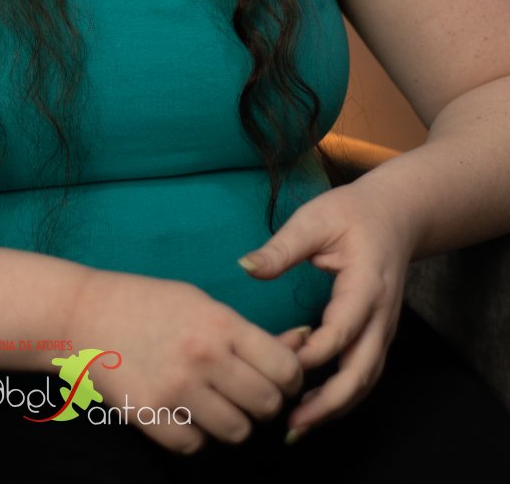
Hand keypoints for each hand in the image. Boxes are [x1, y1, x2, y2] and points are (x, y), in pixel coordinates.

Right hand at [66, 267, 308, 453]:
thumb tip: (301, 346)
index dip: (289, 380)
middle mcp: (203, 356)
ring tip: (214, 402)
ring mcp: (176, 388)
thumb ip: (247, 332)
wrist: (86, 313)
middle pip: (266, 406)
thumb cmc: (149, 303)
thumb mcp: (202, 303)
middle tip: (246, 393)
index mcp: (220, 323)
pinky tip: (184, 411)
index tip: (277, 379)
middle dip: (262, 404)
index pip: (285, 370)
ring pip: (236, 432)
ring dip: (231, 422)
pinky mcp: (150, 415)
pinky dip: (195, 434)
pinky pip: (195, 445)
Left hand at [237, 174, 415, 439]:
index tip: (279, 363)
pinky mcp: (378, 335)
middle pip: (362, 371)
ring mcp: (383, 328)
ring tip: (297, 425)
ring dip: (335, 406)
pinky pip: (364, 373)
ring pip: (366, 380)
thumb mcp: (314, 220)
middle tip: (290, 422)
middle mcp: (380, 314)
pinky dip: (342, 395)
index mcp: (366, 284)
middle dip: (328, 402)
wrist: (395, 215)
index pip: (342, 331)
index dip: (313, 354)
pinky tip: (313, 405)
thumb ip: (282, 248)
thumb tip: (245, 266)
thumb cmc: (352, 214)